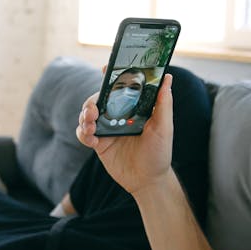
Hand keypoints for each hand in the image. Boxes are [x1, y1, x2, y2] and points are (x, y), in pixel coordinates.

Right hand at [76, 73, 174, 195]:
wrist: (148, 181)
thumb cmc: (159, 153)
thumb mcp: (164, 127)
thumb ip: (163, 103)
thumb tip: (168, 78)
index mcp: (132, 108)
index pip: (119, 88)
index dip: (110, 76)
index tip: (105, 69)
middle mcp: (117, 116)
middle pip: (98, 100)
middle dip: (91, 101)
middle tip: (93, 109)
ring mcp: (106, 129)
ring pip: (87, 115)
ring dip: (84, 116)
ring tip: (90, 123)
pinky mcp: (99, 144)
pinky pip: (83, 134)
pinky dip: (83, 133)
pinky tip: (91, 138)